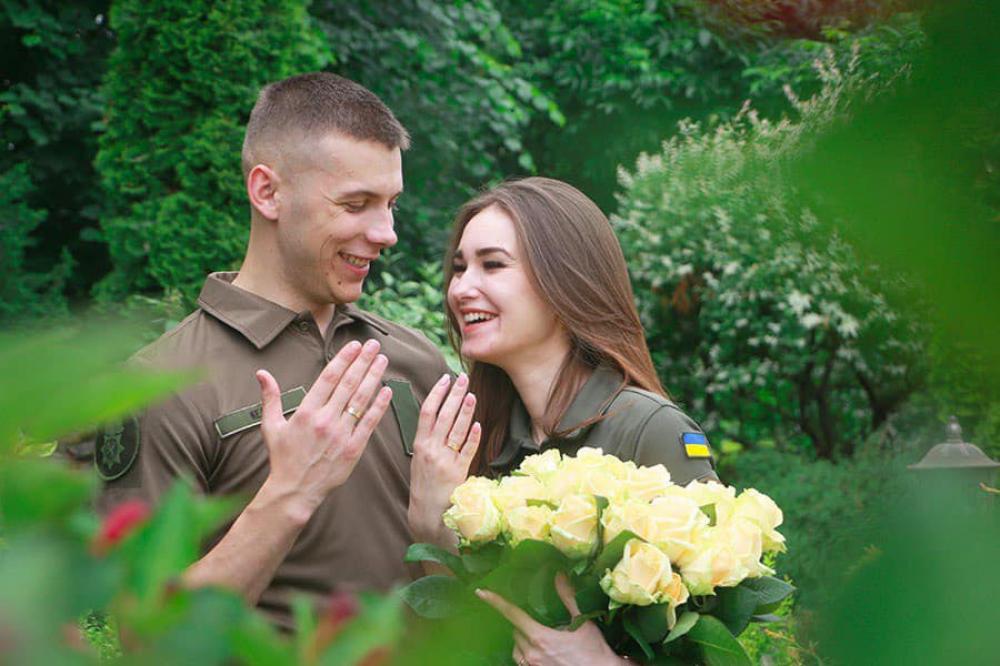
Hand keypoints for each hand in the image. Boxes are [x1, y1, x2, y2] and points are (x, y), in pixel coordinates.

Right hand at [256, 339, 391, 521]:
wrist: (295, 490)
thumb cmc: (283, 457)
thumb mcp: (271, 426)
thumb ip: (271, 397)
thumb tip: (262, 373)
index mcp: (306, 412)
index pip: (329, 378)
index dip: (344, 359)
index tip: (355, 346)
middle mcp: (325, 420)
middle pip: (349, 384)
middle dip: (363, 361)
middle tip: (374, 345)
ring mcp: (341, 435)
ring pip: (361, 400)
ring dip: (374, 377)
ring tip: (383, 360)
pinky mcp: (353, 449)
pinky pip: (369, 423)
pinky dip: (379, 406)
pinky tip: (387, 390)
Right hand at [407, 372, 480, 545]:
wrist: (426, 515)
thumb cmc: (424, 485)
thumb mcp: (419, 459)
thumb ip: (428, 439)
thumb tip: (441, 416)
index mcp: (419, 444)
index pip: (427, 412)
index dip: (436, 393)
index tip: (445, 379)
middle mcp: (431, 450)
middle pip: (444, 416)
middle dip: (455, 395)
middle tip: (464, 378)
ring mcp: (444, 461)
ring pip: (456, 430)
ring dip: (465, 411)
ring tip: (472, 395)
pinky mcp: (458, 473)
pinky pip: (467, 451)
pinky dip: (472, 437)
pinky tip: (478, 425)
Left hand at [476, 573, 626, 665]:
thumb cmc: (594, 650)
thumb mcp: (582, 621)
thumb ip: (568, 597)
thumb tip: (559, 574)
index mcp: (540, 637)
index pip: (513, 615)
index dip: (496, 602)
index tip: (481, 592)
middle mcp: (531, 653)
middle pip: (515, 631)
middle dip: (522, 623)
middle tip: (538, 619)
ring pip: (516, 648)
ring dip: (522, 639)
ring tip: (538, 636)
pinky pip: (521, 661)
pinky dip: (525, 652)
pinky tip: (539, 650)